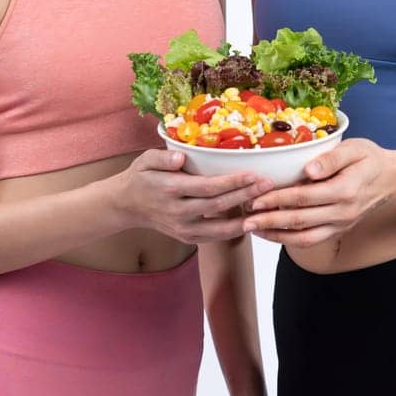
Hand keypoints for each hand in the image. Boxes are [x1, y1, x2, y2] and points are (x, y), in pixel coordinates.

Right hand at [114, 149, 273, 243]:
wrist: (126, 206)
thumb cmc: (141, 177)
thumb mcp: (144, 161)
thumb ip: (161, 158)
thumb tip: (180, 158)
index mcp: (170, 190)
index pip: (207, 187)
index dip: (232, 182)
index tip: (253, 174)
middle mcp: (178, 212)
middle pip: (218, 206)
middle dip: (245, 195)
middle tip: (268, 185)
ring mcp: (182, 228)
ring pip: (218, 228)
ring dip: (244, 219)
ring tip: (265, 209)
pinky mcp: (186, 237)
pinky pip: (213, 237)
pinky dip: (232, 232)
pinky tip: (250, 223)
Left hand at [242, 138, 394, 246]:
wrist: (391, 179)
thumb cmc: (369, 158)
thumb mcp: (355, 149)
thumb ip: (332, 158)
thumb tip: (308, 169)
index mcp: (345, 190)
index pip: (304, 197)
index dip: (277, 200)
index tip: (255, 198)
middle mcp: (343, 212)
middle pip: (299, 221)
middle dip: (269, 221)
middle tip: (244, 220)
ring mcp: (341, 225)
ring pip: (304, 238)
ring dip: (276, 235)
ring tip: (253, 230)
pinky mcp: (338, 230)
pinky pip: (311, 240)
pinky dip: (288, 240)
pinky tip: (271, 232)